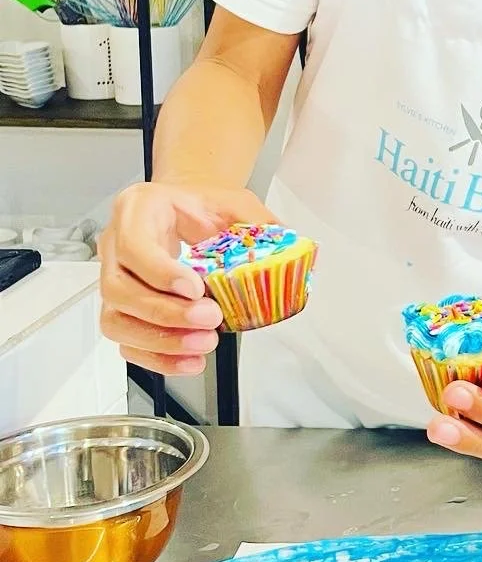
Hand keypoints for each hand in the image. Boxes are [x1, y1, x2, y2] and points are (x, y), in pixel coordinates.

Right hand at [98, 182, 275, 375]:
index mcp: (137, 209)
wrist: (187, 209)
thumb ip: (258, 222)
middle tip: (209, 319)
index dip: (161, 273)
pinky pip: (126, 341)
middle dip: (166, 313)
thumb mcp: (233, 201)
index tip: (196, 289)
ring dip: (160, 340)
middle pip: (119, 290)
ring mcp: (114, 279)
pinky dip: (156, 357)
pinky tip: (187, 360)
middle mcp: (115, 245)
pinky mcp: (121, 309)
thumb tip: (288, 246)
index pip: (133, 245)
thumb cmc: (202, 205)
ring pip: (116, 321)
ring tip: (202, 344)